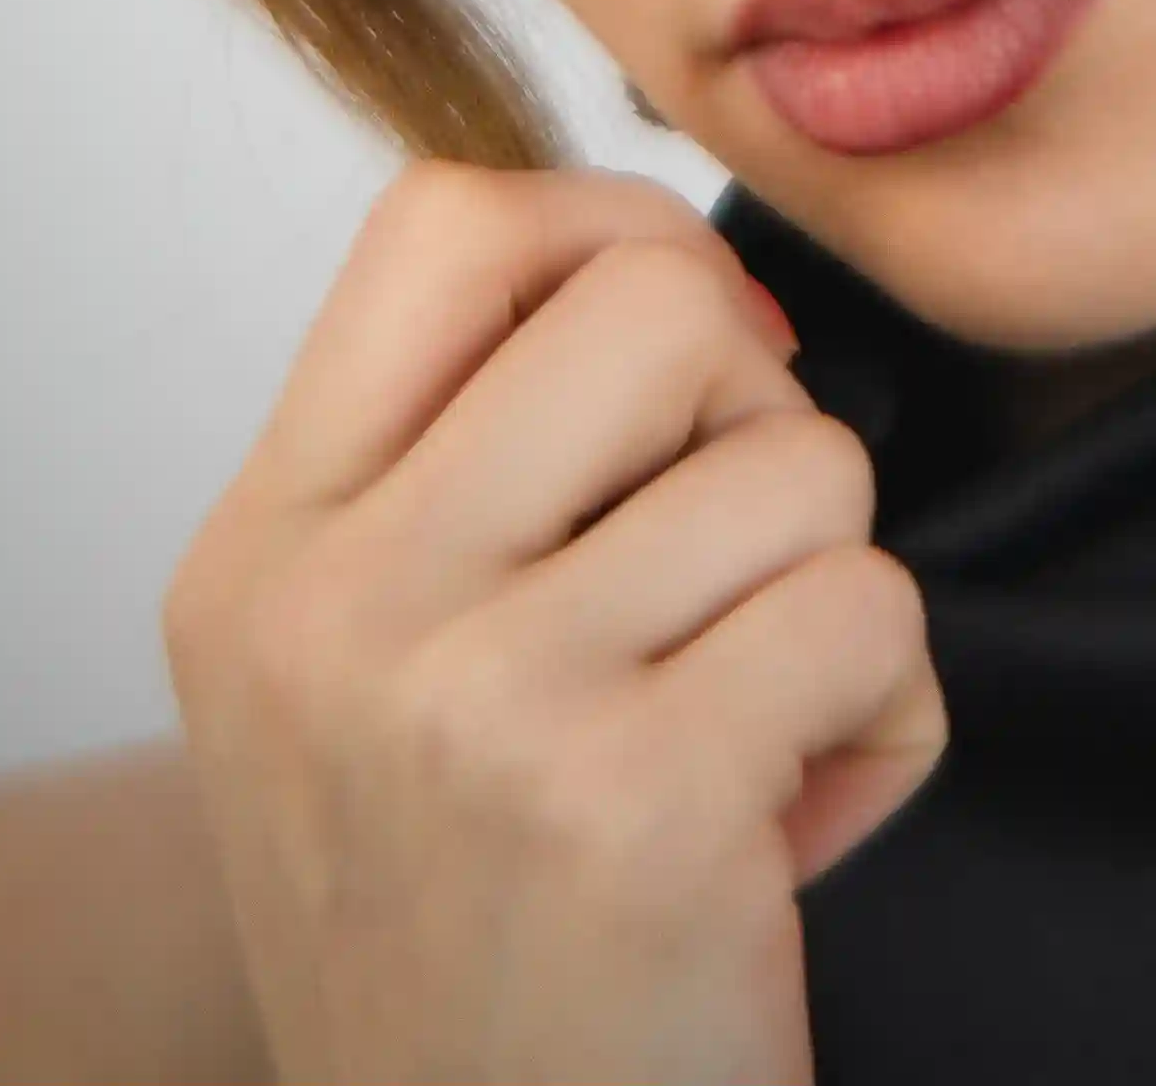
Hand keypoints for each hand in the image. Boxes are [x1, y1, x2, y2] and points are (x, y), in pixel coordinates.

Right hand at [162, 160, 946, 1086]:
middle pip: (652, 297)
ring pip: (803, 459)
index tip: (691, 350)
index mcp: (266, 552)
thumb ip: (470, 467)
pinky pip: (874, 614)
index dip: (611, 232)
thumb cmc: (482, 932)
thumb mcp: (372, 680)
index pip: (442, 223)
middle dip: (753, 410)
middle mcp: (339, 609)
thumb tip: (689, 273)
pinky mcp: (637, 807)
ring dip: (830, 592)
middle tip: (728, 566)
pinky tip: (800, 823)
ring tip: (751, 728)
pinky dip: (890, 719)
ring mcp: (478, 704)